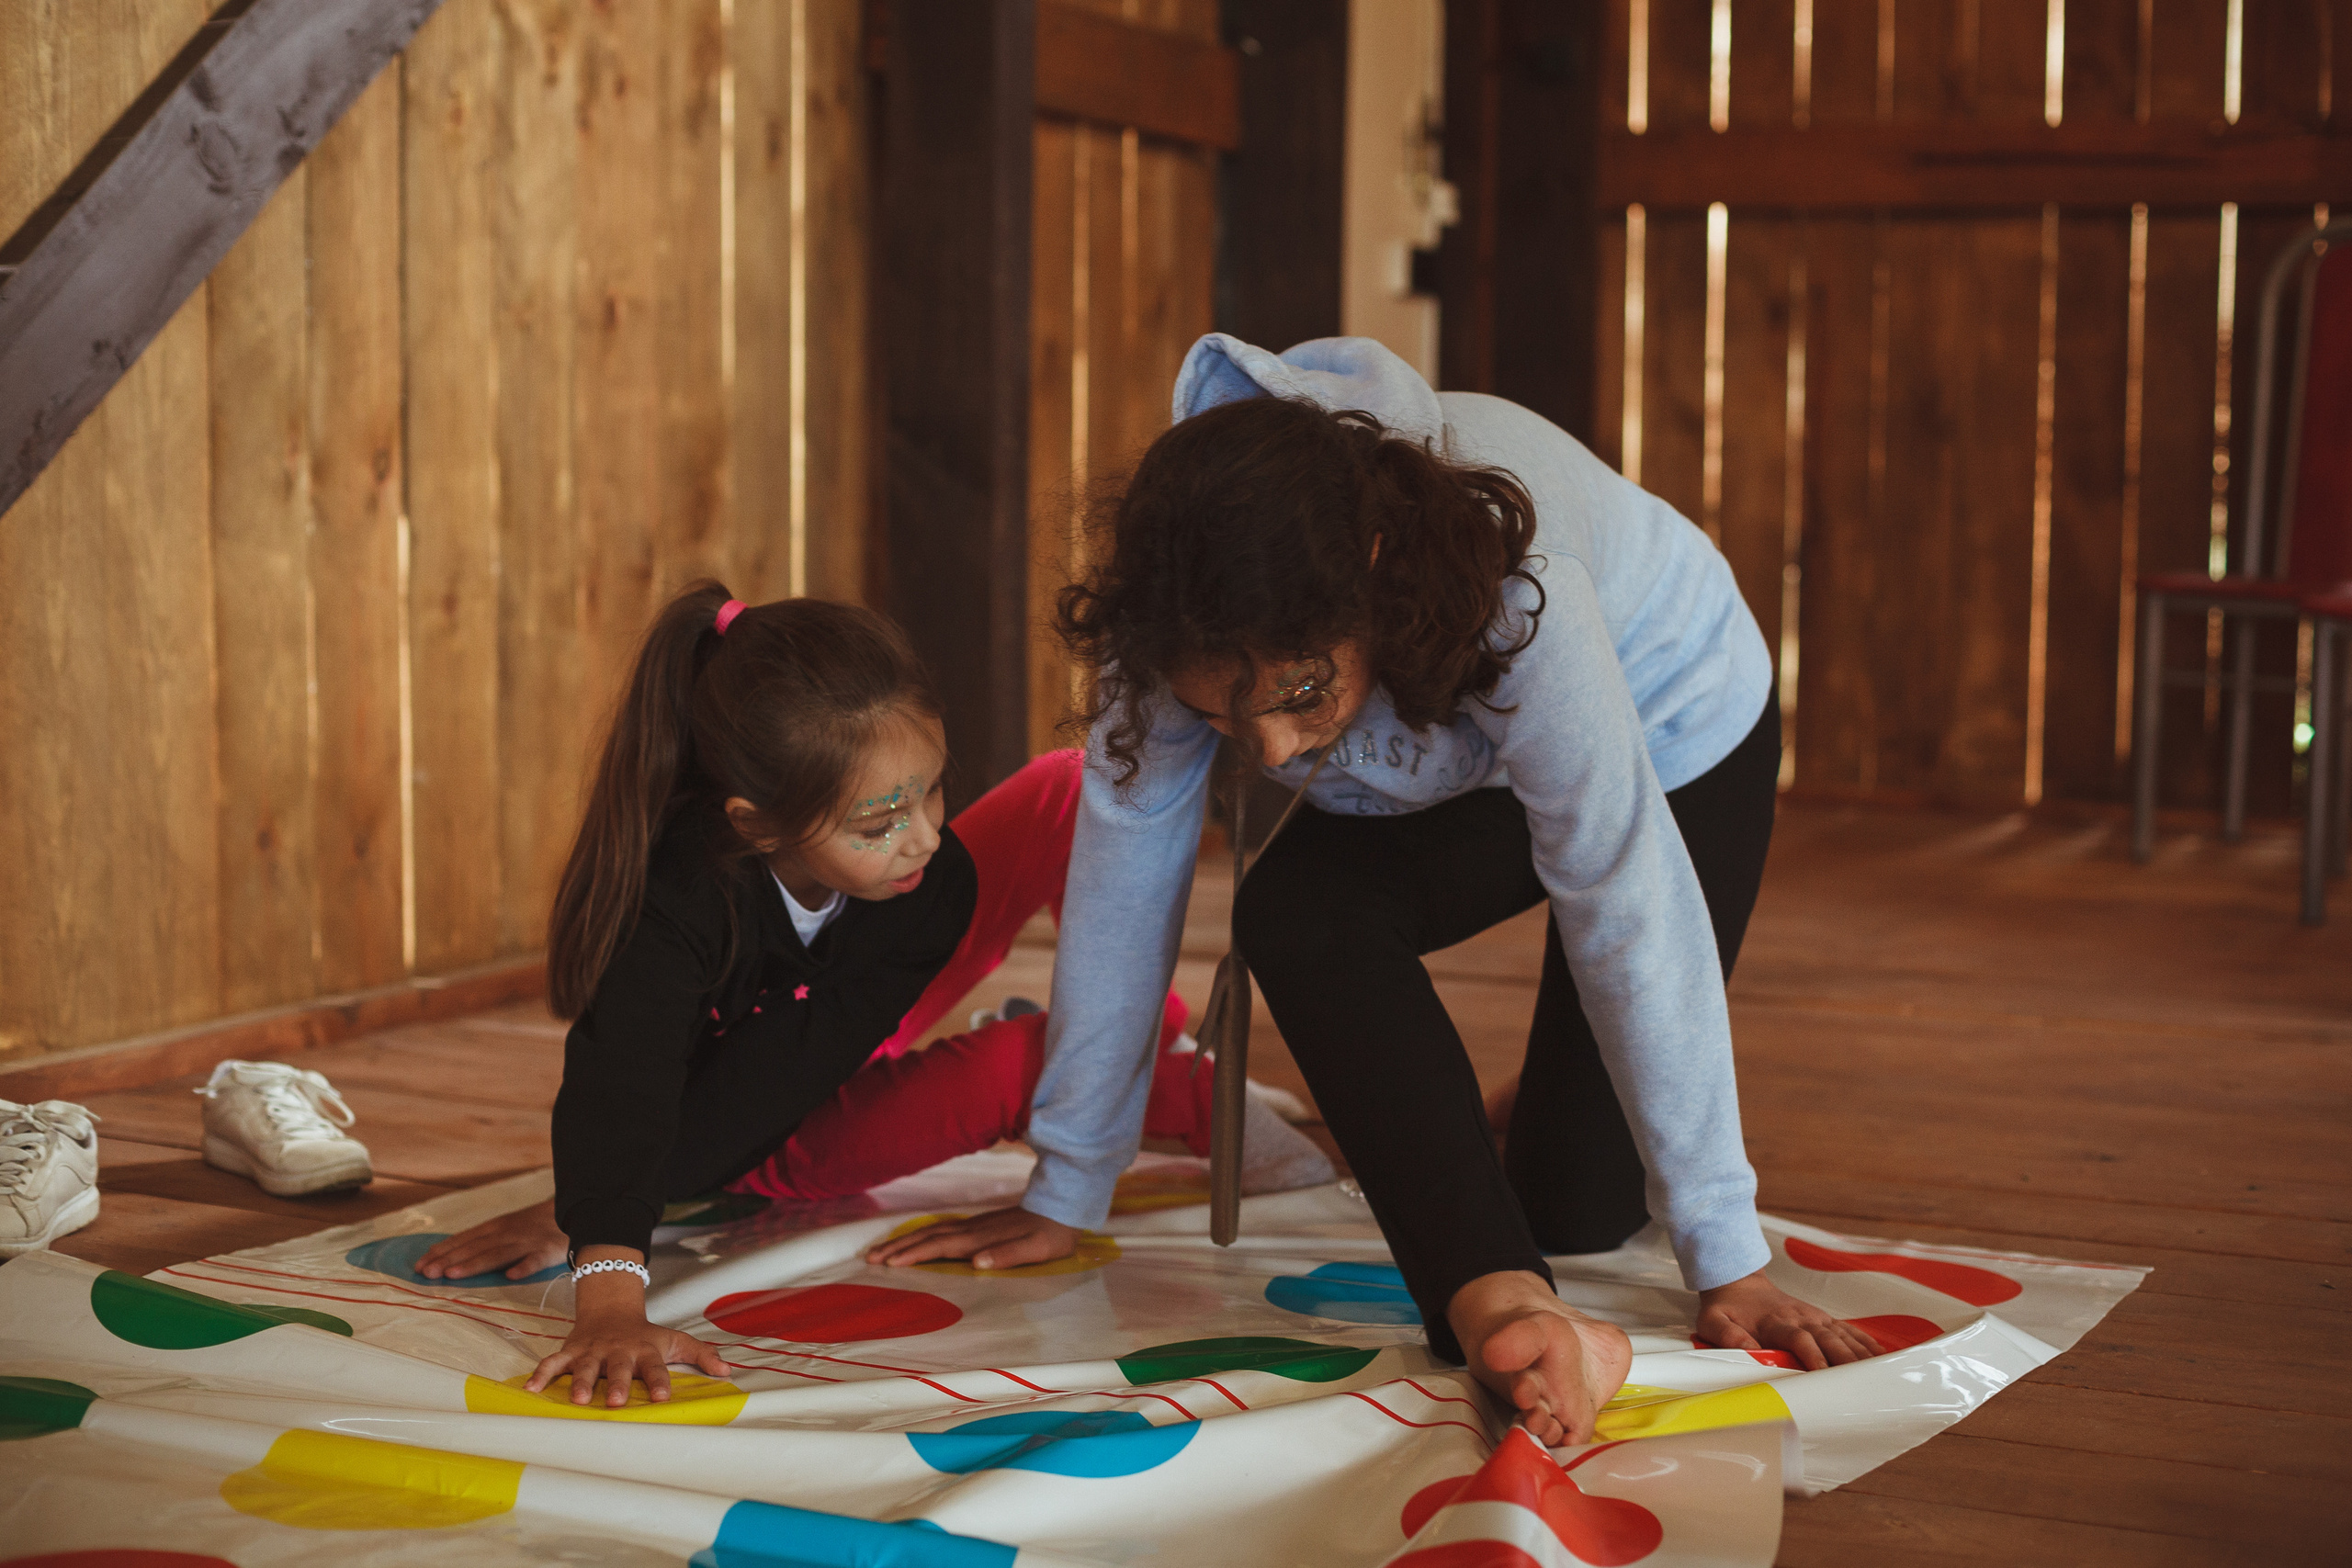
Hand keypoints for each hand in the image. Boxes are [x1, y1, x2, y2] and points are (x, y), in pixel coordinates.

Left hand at [416, 1199, 566, 1280]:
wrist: (576, 1210)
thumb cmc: (535, 1224)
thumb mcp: (507, 1227)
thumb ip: (483, 1240)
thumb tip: (448, 1256)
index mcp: (496, 1227)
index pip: (463, 1239)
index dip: (441, 1252)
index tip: (419, 1265)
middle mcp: (507, 1233)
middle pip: (475, 1248)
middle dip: (449, 1260)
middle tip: (427, 1273)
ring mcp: (527, 1241)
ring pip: (497, 1254)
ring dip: (474, 1264)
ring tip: (453, 1275)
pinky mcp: (548, 1250)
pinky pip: (535, 1260)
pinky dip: (523, 1267)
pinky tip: (511, 1276)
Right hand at [528, 1312, 731, 1406]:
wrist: (610, 1310)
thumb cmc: (646, 1335)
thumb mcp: (675, 1340)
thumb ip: (702, 1355)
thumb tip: (727, 1372)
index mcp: (645, 1351)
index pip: (655, 1367)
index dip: (659, 1381)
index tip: (663, 1397)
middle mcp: (618, 1351)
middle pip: (619, 1368)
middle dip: (618, 1384)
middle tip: (617, 1402)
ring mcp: (592, 1351)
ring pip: (585, 1366)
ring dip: (581, 1382)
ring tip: (579, 1399)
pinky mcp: (570, 1351)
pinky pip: (553, 1362)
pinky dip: (540, 1375)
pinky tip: (529, 1391)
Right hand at [863, 1206, 1078, 1271]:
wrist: (1064, 1205)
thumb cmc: (1052, 1234)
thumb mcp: (1036, 1249)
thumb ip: (1008, 1255)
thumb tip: (977, 1263)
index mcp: (981, 1239)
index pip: (940, 1247)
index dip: (914, 1254)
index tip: (889, 1264)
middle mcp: (972, 1230)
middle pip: (927, 1236)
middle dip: (898, 1247)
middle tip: (870, 1257)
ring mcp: (974, 1226)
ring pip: (932, 1231)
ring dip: (906, 1240)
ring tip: (882, 1251)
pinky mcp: (979, 1226)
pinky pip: (941, 1230)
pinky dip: (922, 1235)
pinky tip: (916, 1240)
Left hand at [1696, 1270, 1883, 1369]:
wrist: (1737, 1281)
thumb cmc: (1726, 1308)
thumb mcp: (1713, 1322)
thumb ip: (1728, 1336)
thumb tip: (1748, 1350)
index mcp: (1775, 1322)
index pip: (1799, 1338)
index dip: (1812, 1354)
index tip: (1822, 1371)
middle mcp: (1800, 1318)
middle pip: (1828, 1338)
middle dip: (1845, 1359)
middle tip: (1863, 1382)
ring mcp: (1814, 1317)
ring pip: (1843, 1335)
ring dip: (1861, 1354)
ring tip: (1881, 1373)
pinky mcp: (1822, 1318)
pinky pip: (1848, 1329)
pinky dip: (1865, 1342)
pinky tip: (1882, 1356)